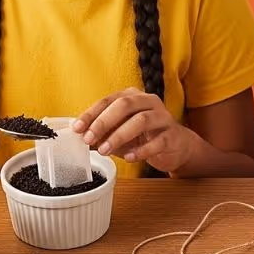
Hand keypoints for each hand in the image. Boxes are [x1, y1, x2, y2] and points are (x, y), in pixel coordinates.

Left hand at [73, 88, 194, 173]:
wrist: (176, 147)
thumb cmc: (144, 137)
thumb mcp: (119, 133)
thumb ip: (102, 134)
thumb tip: (80, 138)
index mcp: (133, 96)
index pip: (109, 100)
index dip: (91, 114)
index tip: (77, 128)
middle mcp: (149, 102)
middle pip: (124, 105)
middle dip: (103, 122)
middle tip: (88, 138)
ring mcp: (163, 117)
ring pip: (141, 121)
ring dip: (119, 136)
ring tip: (105, 150)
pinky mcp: (173, 135)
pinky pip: (157, 141)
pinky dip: (141, 150)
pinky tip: (129, 158)